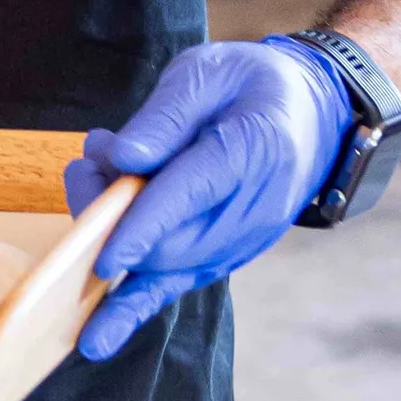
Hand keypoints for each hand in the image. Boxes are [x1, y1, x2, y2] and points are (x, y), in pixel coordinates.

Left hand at [66, 39, 351, 361]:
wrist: (312, 115)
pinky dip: (133, 300)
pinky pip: (175, 284)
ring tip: (93, 180)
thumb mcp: (207, 73)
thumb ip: (164, 116)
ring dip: (113, 241)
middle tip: (88, 161)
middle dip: (110, 219)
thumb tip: (121, 158)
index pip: (191, 194)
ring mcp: (243, 240)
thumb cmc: (250, 85)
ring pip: (168, 269)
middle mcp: (254, 208)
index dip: (143, 225)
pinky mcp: (228, 256)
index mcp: (253, 150)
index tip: (104, 255)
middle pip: (171, 241)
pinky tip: (97, 327)